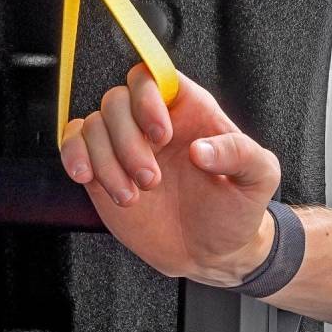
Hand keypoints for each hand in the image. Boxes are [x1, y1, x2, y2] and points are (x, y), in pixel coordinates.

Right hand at [59, 65, 280, 286]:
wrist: (211, 254)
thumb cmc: (236, 210)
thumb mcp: (258, 179)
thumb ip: (240, 154)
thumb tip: (201, 149)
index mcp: (189, 111)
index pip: (154, 77)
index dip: (148, 98)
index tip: (162, 134)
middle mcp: (151, 122)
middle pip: (117, 101)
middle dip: (128, 141)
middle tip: (151, 179)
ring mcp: (123, 145)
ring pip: (93, 125)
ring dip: (106, 161)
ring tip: (131, 197)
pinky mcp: (101, 170)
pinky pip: (73, 145)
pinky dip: (73, 156)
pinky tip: (88, 176)